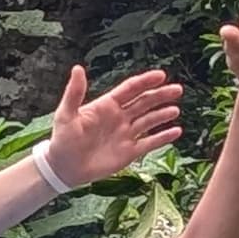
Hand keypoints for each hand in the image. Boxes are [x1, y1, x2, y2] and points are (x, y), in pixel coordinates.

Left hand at [41, 61, 184, 186]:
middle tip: (177, 90)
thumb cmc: (61, 140)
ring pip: (149, 121)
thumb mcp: (65, 115)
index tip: (160, 75)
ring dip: (163, 115)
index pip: (130, 89)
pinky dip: (163, 138)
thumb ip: (74, 93)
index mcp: (107, 106)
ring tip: (174, 110)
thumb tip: (77, 68)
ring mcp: (126, 134)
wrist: (61, 169)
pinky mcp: (129, 152)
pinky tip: (176, 132)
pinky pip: (150, 143)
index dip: (145, 81)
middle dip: (161, 95)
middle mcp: (120, 117)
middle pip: (145, 102)